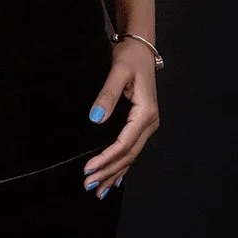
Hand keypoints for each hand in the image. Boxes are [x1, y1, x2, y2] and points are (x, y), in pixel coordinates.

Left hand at [82, 40, 160, 196]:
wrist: (141, 47)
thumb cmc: (130, 57)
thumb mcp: (118, 72)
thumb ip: (107, 95)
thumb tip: (94, 119)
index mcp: (146, 113)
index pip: (125, 143)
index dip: (107, 158)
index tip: (88, 169)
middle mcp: (149, 123)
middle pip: (128, 154)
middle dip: (108, 171)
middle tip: (88, 185)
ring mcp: (147, 125)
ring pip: (131, 155)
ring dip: (114, 173)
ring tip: (98, 190)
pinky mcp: (141, 124)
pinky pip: (131, 149)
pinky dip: (121, 165)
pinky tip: (115, 179)